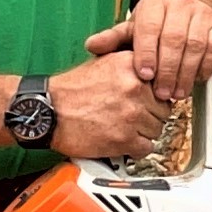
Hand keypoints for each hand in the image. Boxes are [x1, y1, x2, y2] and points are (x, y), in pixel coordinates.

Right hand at [49, 50, 170, 158]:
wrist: (47, 111)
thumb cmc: (71, 90)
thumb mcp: (105, 62)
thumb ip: (133, 67)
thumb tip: (156, 77)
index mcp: (131, 66)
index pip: (163, 83)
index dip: (155, 95)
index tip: (148, 100)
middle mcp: (135, 88)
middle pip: (164, 109)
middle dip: (150, 115)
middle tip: (131, 117)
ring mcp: (132, 115)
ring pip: (157, 129)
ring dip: (143, 132)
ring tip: (123, 128)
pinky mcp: (125, 139)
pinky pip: (147, 148)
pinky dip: (136, 148)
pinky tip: (122, 141)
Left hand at [93, 0, 211, 99]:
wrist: (186, 10)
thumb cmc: (156, 25)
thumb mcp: (133, 30)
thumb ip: (114, 39)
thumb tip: (92, 46)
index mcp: (155, 2)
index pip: (150, 28)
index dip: (147, 54)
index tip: (145, 76)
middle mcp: (180, 3)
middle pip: (174, 39)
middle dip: (167, 70)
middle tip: (161, 93)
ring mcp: (203, 13)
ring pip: (196, 46)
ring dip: (186, 73)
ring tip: (177, 93)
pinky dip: (205, 67)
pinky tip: (195, 80)